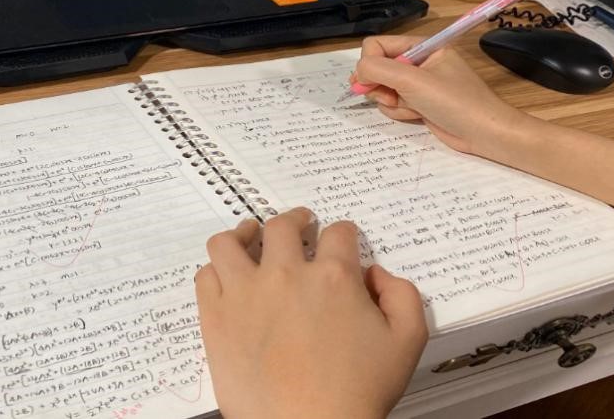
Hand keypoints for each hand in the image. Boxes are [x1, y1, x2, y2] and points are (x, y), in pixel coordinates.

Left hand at [195, 207, 426, 418]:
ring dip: (242, 234)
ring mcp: (245, 293)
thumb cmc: (356, 394)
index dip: (343, 233)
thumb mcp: (407, 343)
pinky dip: (215, 270)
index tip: (341, 238)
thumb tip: (376, 273)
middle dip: (295, 220)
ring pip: (230, 241)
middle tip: (300, 224)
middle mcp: (286, 274)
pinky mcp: (216, 317)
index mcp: (333, 277)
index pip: (338, 233)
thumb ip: (402, 295)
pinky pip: (206, 276)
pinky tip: (226, 276)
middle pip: (283, 226)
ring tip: (249, 236)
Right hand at [354, 34, 524, 154]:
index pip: (377, 45)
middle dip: (380, 86)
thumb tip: (357, 74)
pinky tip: (417, 116)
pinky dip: (400, 111)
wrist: (485, 133)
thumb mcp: (413, 81)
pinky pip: (394, 103)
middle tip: (391, 97)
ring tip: (411, 108)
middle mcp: (417, 61)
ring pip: (383, 88)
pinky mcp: (419, 103)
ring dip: (390, 101)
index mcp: (420, 46)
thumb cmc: (454, 101)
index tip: (369, 83)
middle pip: (377, 68)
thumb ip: (378, 69)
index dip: (369, 64)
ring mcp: (418, 84)